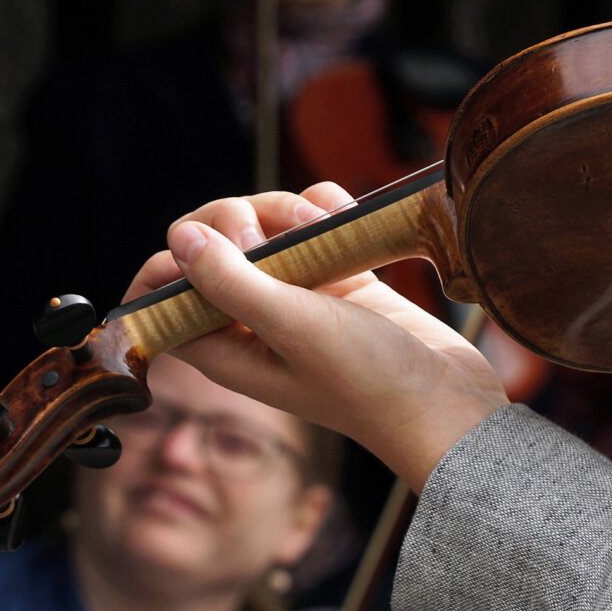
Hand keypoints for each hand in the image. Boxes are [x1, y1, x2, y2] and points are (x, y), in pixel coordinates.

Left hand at [125, 183, 508, 490]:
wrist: (449, 400)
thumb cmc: (370, 382)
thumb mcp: (293, 329)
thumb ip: (230, 283)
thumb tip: (181, 237)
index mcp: (227, 348)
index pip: (162, 301)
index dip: (167, 266)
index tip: (200, 249)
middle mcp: (255, 322)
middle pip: (210, 249)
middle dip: (234, 224)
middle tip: (267, 238)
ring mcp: (299, 298)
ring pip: (263, 229)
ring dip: (284, 212)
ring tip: (321, 227)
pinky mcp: (340, 280)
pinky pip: (314, 226)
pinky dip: (323, 210)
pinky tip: (343, 215)